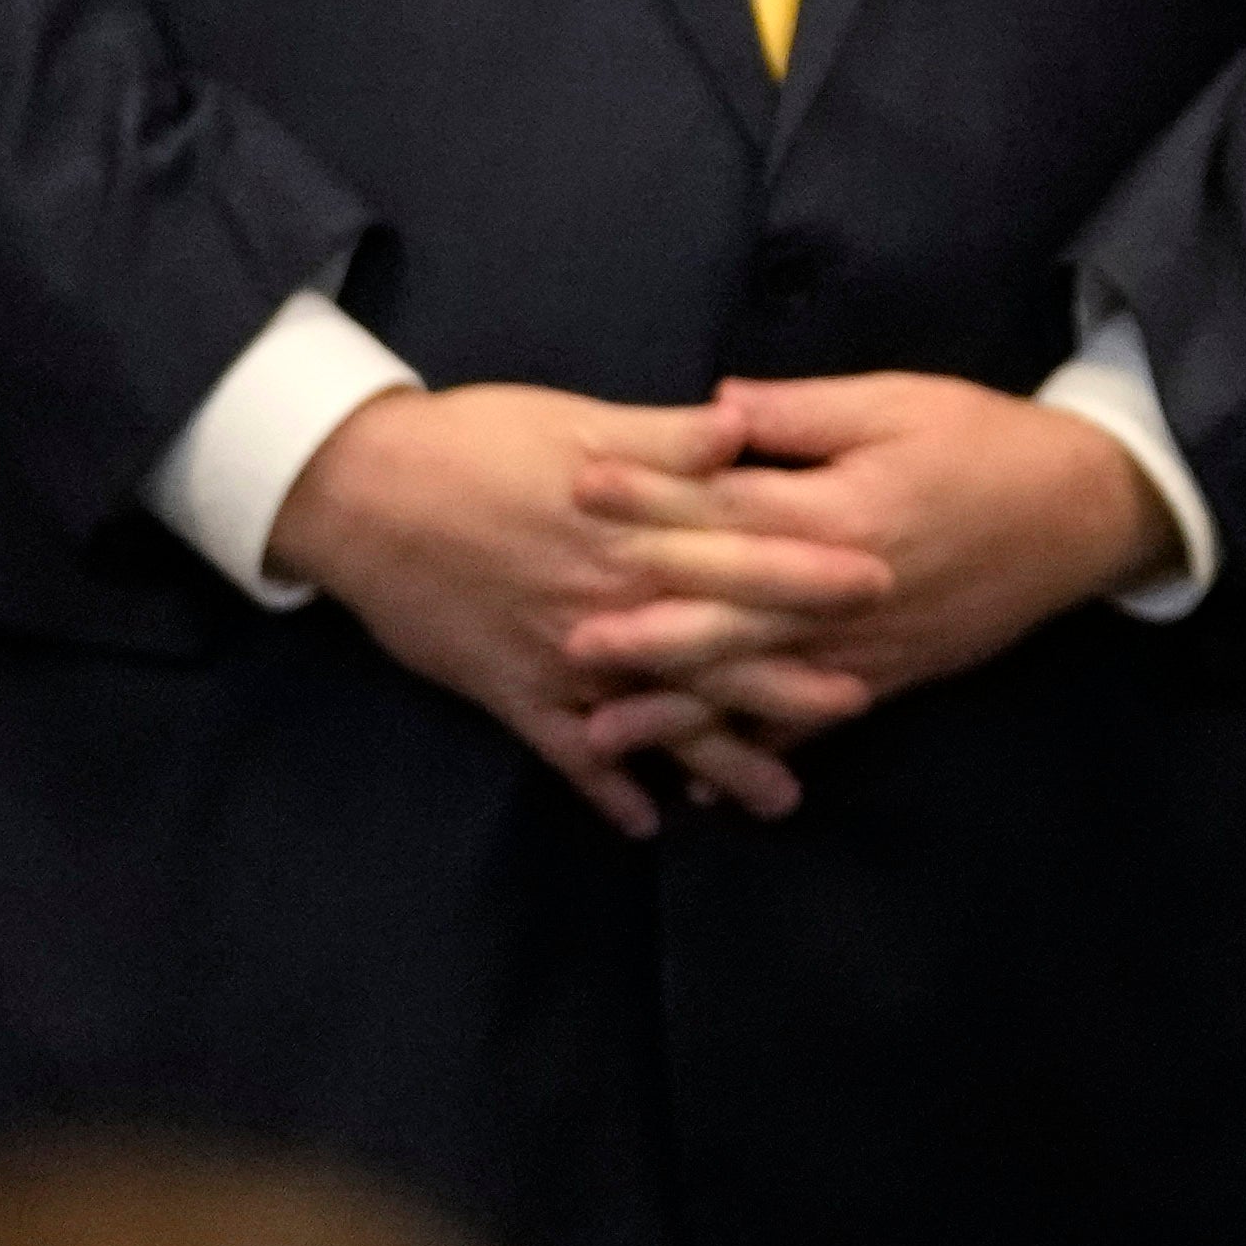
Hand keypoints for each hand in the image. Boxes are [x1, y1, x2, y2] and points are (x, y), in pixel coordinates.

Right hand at [266, 381, 895, 834]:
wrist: (360, 489)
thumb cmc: (478, 439)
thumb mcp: (583, 421)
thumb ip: (671, 437)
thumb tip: (746, 425)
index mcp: (635, 531)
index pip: (745, 555)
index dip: (813, 572)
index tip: (885, 583)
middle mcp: (609, 603)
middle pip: (717, 648)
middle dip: (790, 679)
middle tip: (864, 701)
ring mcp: (560, 656)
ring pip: (656, 718)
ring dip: (718, 757)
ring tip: (781, 796)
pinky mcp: (510, 690)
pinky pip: (567, 752)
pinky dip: (604, 789)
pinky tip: (647, 823)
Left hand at [568, 370, 1179, 710]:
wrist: (1085, 513)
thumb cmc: (988, 443)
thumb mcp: (901, 401)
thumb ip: (808, 412)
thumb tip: (717, 409)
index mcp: (846, 511)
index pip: (730, 509)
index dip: (652, 497)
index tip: (579, 486)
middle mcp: (847, 592)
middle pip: (731, 613)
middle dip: (645, 627)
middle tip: (566, 636)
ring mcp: (866, 647)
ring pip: (759, 686)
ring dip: (679, 710)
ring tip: (601, 730)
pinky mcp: (887, 678)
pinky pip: (811, 726)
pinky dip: (755, 756)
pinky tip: (697, 783)